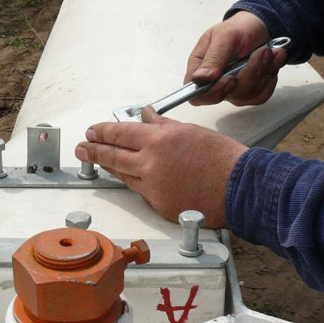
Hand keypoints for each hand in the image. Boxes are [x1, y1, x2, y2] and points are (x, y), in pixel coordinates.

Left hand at [75, 107, 246, 226]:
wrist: (241, 188)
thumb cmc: (223, 158)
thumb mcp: (190, 131)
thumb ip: (162, 125)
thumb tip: (145, 116)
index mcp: (158, 141)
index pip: (119, 133)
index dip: (102, 132)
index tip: (92, 131)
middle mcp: (151, 165)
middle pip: (113, 156)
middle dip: (94, 151)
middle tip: (83, 148)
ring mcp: (154, 188)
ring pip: (124, 176)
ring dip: (111, 167)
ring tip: (101, 161)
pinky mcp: (160, 206)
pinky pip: (142, 192)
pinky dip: (136, 183)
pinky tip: (133, 177)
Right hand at [186, 10, 287, 106]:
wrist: (260, 28)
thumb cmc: (239, 29)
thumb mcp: (225, 36)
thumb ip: (213, 58)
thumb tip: (200, 78)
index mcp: (199, 69)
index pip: (198, 95)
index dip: (214, 93)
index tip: (231, 79)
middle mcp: (214, 83)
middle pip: (227, 96)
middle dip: (249, 74)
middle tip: (262, 52)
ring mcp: (233, 90)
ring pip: (247, 95)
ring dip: (263, 71)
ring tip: (269, 50)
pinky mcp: (250, 93)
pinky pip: (261, 95)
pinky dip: (270, 76)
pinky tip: (273, 60)